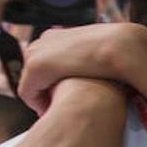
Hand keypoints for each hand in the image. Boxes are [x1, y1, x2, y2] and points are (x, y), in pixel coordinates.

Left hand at [18, 22, 146, 112]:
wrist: (118, 47)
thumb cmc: (117, 52)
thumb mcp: (100, 52)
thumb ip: (91, 59)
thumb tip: (94, 70)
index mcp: (58, 34)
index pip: (47, 57)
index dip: (54, 77)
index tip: (64, 91)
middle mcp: (44, 40)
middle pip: (36, 69)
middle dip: (46, 87)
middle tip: (59, 103)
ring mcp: (37, 52)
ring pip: (31, 82)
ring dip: (42, 97)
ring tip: (57, 110)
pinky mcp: (35, 68)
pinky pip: (28, 93)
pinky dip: (38, 104)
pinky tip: (52, 112)